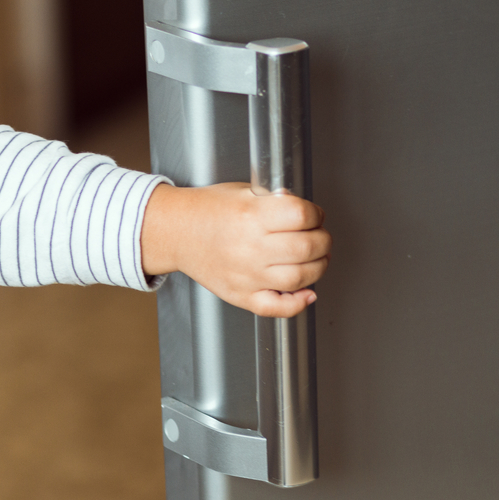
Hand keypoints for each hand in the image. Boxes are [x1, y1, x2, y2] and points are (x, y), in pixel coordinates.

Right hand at [141, 182, 330, 317]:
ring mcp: (246, 275)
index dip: (316, 214)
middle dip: (323, 240)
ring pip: (300, 278)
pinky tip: (306, 293)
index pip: (302, 216)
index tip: (314, 215)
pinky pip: (276, 308)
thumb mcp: (243, 192)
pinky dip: (298, 304)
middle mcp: (250, 247)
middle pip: (307, 248)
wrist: (176, 232)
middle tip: (319, 236)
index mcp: (251, 216)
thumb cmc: (207, 210)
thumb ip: (275, 201)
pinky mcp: (241, 295)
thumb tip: (305, 214)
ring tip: (316, 259)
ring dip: (318, 268)